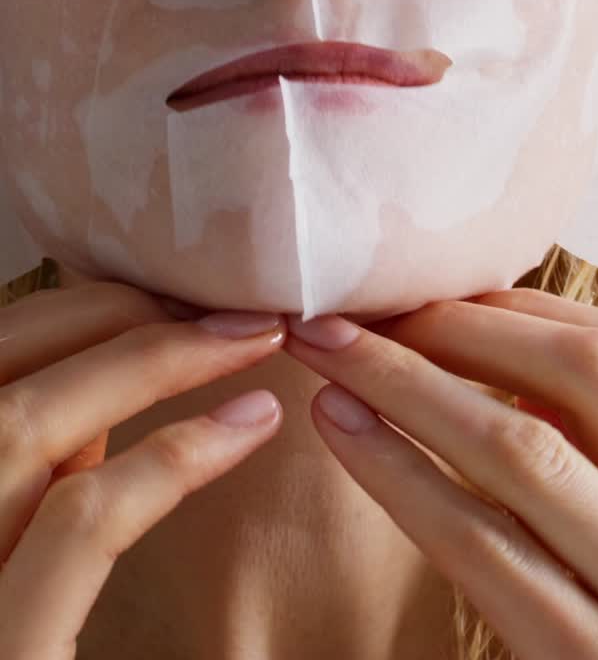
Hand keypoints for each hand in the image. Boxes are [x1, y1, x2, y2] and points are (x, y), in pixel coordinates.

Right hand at [0, 282, 284, 655]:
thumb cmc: (27, 636)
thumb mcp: (11, 551)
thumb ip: (36, 482)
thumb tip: (102, 408)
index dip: (77, 310)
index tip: (168, 291)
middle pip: (0, 371)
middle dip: (115, 317)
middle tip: (227, 304)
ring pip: (28, 428)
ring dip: (151, 364)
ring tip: (255, 341)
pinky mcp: (2, 652)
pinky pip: (79, 527)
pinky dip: (166, 460)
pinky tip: (249, 427)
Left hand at [284, 289, 597, 657]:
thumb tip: (506, 358)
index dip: (537, 311)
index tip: (446, 293)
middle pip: (586, 377)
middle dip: (463, 328)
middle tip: (369, 308)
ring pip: (519, 451)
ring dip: (408, 383)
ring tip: (328, 350)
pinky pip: (479, 546)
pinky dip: (398, 473)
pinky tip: (341, 427)